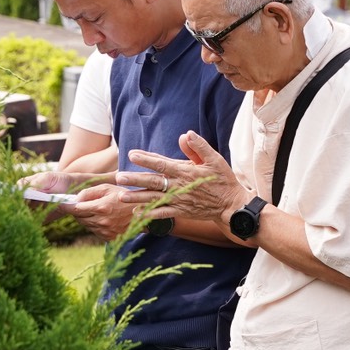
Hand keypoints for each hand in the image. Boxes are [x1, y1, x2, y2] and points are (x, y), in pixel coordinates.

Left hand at [61, 182, 142, 240]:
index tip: (59, 203)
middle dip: (78, 211)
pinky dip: (95, 224)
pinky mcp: (109, 237)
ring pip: (86, 225)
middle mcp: (102, 221)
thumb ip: (89, 192)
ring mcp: (106, 231)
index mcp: (101, 207)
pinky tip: (104, 218)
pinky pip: (94, 231)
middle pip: (79, 218)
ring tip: (97, 210)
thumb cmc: (125, 197)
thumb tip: (75, 198)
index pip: (75, 209)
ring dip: (86, 218)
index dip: (66, 206)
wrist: (145, 213)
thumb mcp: (108, 188)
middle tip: (82, 204)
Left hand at [119, 131, 248, 230]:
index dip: (146, 159)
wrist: (231, 205)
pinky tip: (136, 213)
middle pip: (153, 182)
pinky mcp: (181, 212)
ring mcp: (179, 201)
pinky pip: (163, 214)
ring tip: (121, 196)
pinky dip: (150, 214)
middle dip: (135, 179)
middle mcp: (179, 186)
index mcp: (186, 172)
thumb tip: (186, 134)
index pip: (162, 164)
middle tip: (119, 177)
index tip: (131, 154)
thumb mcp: (214, 159)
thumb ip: (199, 147)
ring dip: (137, 198)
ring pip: (154, 199)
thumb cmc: (223, 180)